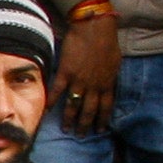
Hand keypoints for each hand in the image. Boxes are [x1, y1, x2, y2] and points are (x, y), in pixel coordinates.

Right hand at [57, 8, 123, 131]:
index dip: (102, 119)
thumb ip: (110, 76)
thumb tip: (109, 84)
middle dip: (85, 125)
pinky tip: (47, 110)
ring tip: (66, 129)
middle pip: (89, 110)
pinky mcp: (66, 73)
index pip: (106, 107)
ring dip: (69, 119)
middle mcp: (94, 85)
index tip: (99, 130)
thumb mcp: (115, 62)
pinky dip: (51, 102)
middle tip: (81, 135)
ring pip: (74, 105)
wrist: (94, 27)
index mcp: (107, 82)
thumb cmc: (107, 41)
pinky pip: (57, 91)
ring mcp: (79, 80)